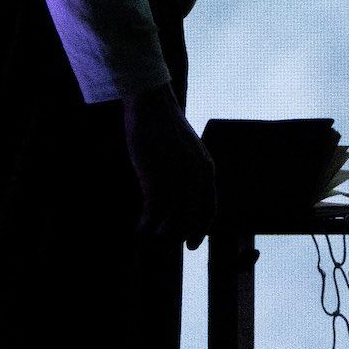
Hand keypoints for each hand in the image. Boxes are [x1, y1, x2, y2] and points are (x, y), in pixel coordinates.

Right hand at [124, 83, 218, 247]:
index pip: (208, 207)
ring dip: (161, 233)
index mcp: (206, 168)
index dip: (200, 229)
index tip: (192, 244)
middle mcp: (196, 174)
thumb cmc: (164, 126)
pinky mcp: (157, 174)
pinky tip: (140, 228)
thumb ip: (188, 171)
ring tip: (149, 236)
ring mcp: (178, 175)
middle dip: (179, 235)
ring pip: (173, 217)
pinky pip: (155, 210)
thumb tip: (179, 196)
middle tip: (165, 244)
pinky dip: (147, 224)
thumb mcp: (185, 150)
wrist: (151, 104)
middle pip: (192, 217)